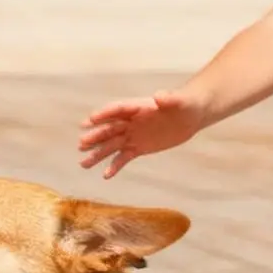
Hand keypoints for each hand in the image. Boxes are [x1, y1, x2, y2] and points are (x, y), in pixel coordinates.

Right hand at [78, 90, 203, 177]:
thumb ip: (168, 98)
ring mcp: (133, 135)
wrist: (190, 116)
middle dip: (96, 136)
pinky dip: (115, 166)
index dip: (104, 114)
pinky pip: (124, 158)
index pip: (117, 110)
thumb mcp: (179, 101)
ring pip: (111, 145)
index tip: (90, 120)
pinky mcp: (139, 148)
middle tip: (81, 144)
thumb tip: (158, 96)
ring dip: (97, 154)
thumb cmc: (184, 104)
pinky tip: (106, 176)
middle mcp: (131, 121)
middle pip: (110, 129)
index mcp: (137, 107)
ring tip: (83, 164)